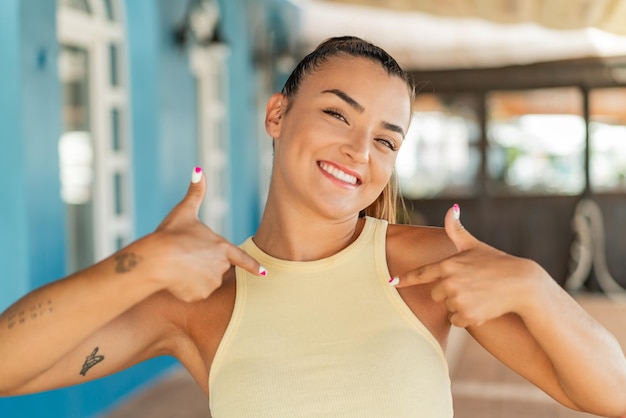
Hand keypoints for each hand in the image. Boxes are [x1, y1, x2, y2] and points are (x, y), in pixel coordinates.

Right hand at [139, 167, 264, 301]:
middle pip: (213, 268)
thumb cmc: (169, 235)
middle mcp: (221, 266)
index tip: (264, 273)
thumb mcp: (184, 212)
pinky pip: (192, 294)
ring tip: (178, 267)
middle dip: (200, 265)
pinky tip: (174, 280)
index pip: (242, 258)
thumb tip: (199, 170)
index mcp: (221, 247)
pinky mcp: (200, 295)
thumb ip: (195, 193)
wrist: (156, 260)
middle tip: (184, 257)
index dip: (252, 266)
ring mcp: (212, 282)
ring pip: (202, 282)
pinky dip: (184, 289)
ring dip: (191, 278)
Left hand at [393, 205, 545, 326]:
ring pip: (447, 309)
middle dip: (449, 294)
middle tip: (470, 287)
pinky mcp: (467, 314)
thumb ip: (457, 231)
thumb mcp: (475, 246)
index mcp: (448, 264)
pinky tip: (481, 308)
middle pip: (436, 294)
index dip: (406, 278)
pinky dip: (466, 318)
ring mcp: (457, 299)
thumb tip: (452, 208)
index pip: (421, 273)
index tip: (391, 282)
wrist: (522, 285)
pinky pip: (456, 321)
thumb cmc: (497, 263)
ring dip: (459, 306)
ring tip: (479, 296)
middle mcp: (449, 282)